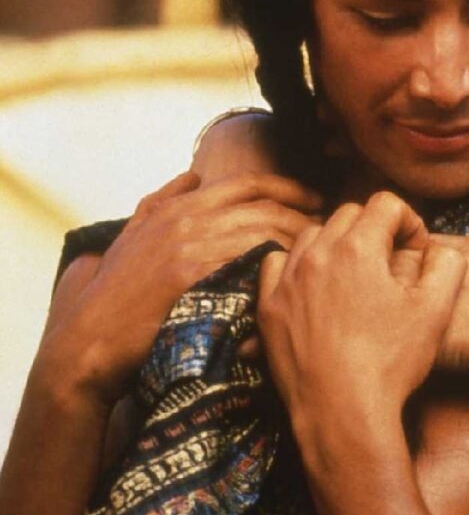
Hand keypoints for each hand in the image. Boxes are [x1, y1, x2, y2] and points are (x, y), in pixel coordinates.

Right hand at [38, 171, 321, 407]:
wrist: (92, 337)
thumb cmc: (117, 292)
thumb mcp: (134, 234)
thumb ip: (163, 202)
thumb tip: (192, 178)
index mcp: (178, 205)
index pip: (248, 183)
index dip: (289, 188)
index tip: (315, 200)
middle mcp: (186, 216)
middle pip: (265, 205)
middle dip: (305, 215)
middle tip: (330, 231)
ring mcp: (188, 242)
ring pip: (263, 229)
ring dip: (300, 239)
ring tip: (322, 254)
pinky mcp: (191, 272)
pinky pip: (250, 258)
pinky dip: (278, 262)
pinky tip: (298, 274)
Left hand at [257, 192, 466, 438]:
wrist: (344, 413)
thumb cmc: (391, 362)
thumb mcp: (437, 310)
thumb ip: (447, 265)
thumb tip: (439, 248)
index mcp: (359, 248)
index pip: (386, 204)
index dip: (409, 221)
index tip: (416, 250)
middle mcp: (318, 254)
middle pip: (348, 214)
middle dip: (374, 230)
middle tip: (390, 262)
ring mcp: (288, 280)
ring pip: (312, 236)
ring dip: (337, 244)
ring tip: (355, 274)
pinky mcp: (269, 307)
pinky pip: (278, 265)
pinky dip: (299, 266)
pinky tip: (317, 287)